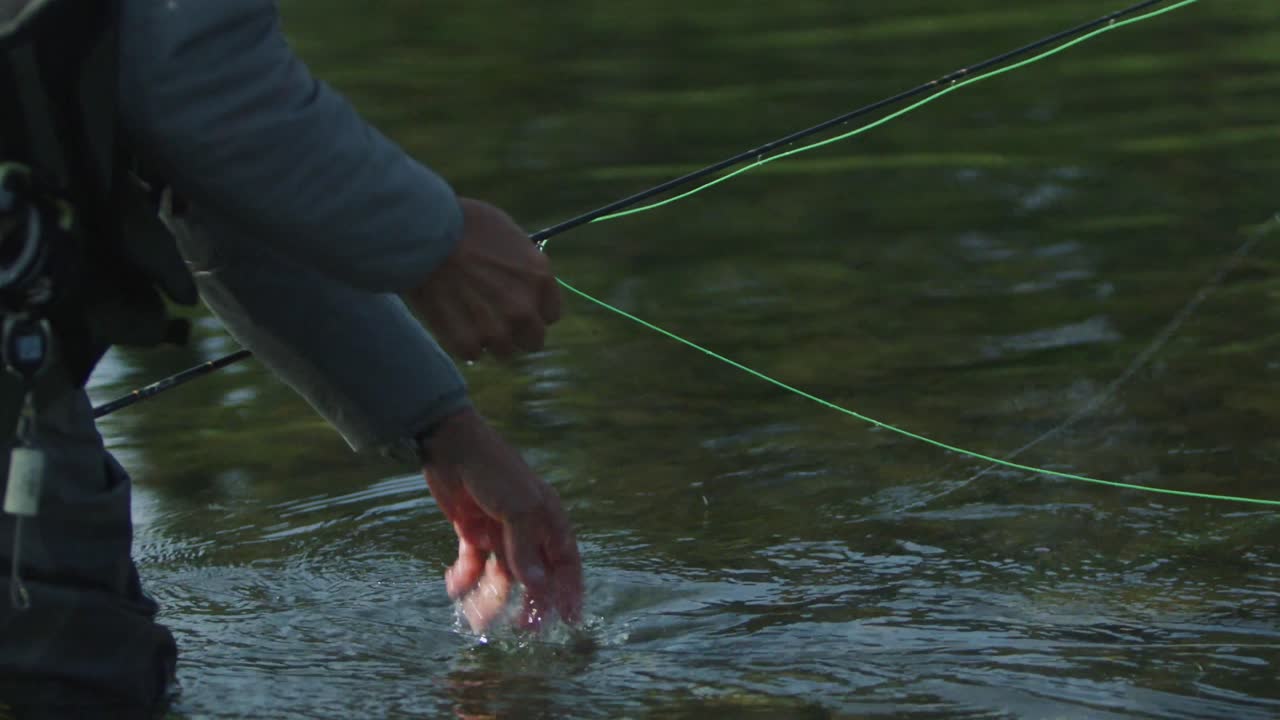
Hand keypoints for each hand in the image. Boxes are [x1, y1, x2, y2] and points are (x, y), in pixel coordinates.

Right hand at [403, 198, 560, 361]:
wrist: (426, 235)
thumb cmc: (464, 225)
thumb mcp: (508, 235)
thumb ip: (522, 266)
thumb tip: (522, 278)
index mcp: (540, 278)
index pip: (551, 315)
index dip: (533, 311)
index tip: (518, 307)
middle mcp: (524, 308)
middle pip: (533, 341)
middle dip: (518, 333)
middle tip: (495, 319)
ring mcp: (497, 329)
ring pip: (503, 351)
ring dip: (489, 339)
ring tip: (467, 315)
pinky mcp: (468, 342)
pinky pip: (472, 353)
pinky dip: (462, 341)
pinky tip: (450, 319)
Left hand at [421, 407, 582, 631]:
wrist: (451, 445)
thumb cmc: (495, 471)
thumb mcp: (517, 509)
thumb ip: (526, 550)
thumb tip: (539, 587)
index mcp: (548, 519)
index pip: (566, 563)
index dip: (569, 591)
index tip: (569, 621)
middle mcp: (527, 528)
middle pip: (534, 575)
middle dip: (529, 603)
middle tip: (522, 630)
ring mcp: (499, 531)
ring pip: (501, 575)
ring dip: (491, 597)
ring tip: (477, 619)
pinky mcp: (472, 530)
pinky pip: (472, 563)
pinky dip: (465, 577)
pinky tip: (455, 587)